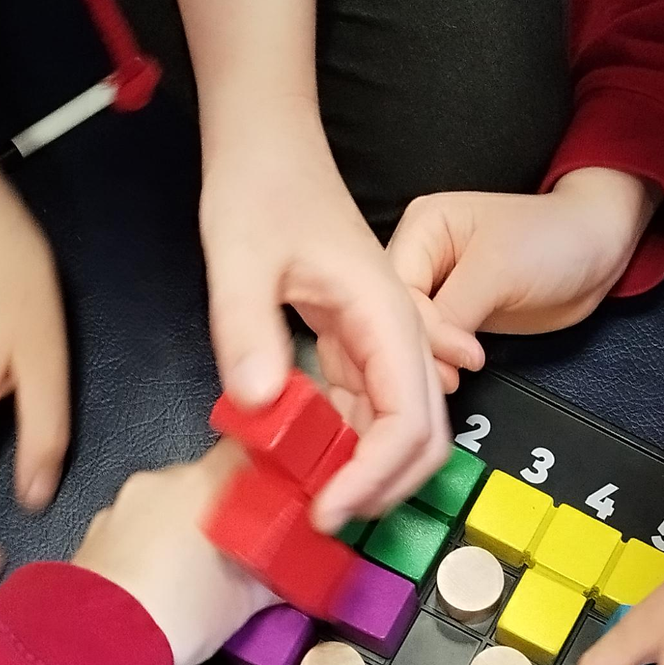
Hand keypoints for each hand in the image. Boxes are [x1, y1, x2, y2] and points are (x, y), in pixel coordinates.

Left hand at [71, 443, 274, 664]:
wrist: (103, 641)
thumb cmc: (180, 614)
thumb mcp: (245, 601)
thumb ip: (273, 574)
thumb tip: (292, 571)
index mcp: (205, 485)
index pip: (244, 454)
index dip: (260, 475)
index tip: (271, 498)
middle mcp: (162, 481)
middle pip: (204, 478)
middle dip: (220, 507)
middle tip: (236, 544)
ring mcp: (124, 501)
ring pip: (166, 501)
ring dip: (181, 524)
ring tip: (192, 567)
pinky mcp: (97, 527)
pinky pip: (135, 523)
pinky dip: (149, 540)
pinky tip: (156, 576)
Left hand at [172, 0, 447, 529]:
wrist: (267, 147)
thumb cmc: (260, 188)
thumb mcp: (240, 257)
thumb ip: (245, 328)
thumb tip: (255, 404)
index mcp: (388, 316)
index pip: (410, 423)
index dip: (375, 478)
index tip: (325, 509)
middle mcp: (398, 336)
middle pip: (424, 440)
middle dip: (383, 489)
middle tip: (321, 518)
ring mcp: (381, 344)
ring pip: (398, 432)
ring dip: (364, 475)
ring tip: (307, 499)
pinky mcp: (356, 349)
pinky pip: (365, 414)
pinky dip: (342, 448)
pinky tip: (300, 462)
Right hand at [387, 168, 659, 391]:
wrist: (598, 250)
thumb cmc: (556, 240)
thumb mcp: (499, 270)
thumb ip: (454, 311)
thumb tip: (425, 355)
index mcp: (422, 227)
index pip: (395, 288)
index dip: (418, 329)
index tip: (455, 356)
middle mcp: (422, 255)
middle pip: (397, 314)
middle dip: (422, 349)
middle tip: (449, 379)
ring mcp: (439, 287)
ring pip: (413, 334)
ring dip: (430, 362)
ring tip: (454, 380)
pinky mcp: (458, 315)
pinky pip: (436, 345)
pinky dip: (442, 364)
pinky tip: (453, 376)